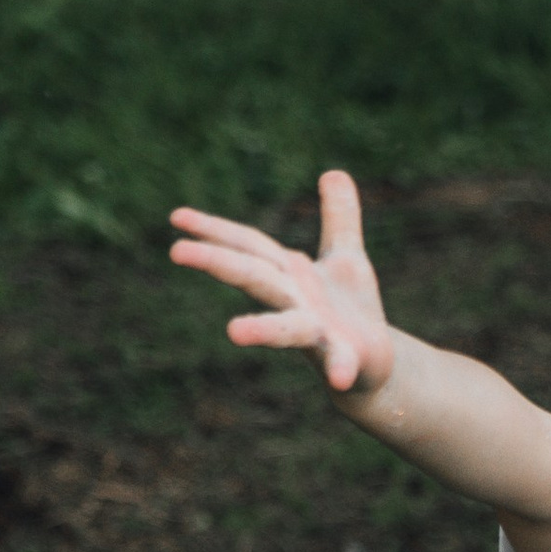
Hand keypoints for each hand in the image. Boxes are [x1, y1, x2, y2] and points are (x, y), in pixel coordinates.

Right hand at [169, 168, 394, 397]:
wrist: (375, 366)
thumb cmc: (352, 311)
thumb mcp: (346, 256)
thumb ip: (339, 218)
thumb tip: (334, 171)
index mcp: (290, 274)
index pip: (247, 246)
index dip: (214, 229)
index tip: (176, 217)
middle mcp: (294, 302)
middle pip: (253, 277)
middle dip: (218, 262)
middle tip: (176, 250)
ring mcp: (316, 332)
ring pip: (287, 328)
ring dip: (262, 330)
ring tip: (232, 331)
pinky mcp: (344, 357)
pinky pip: (340, 363)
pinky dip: (339, 368)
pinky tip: (339, 380)